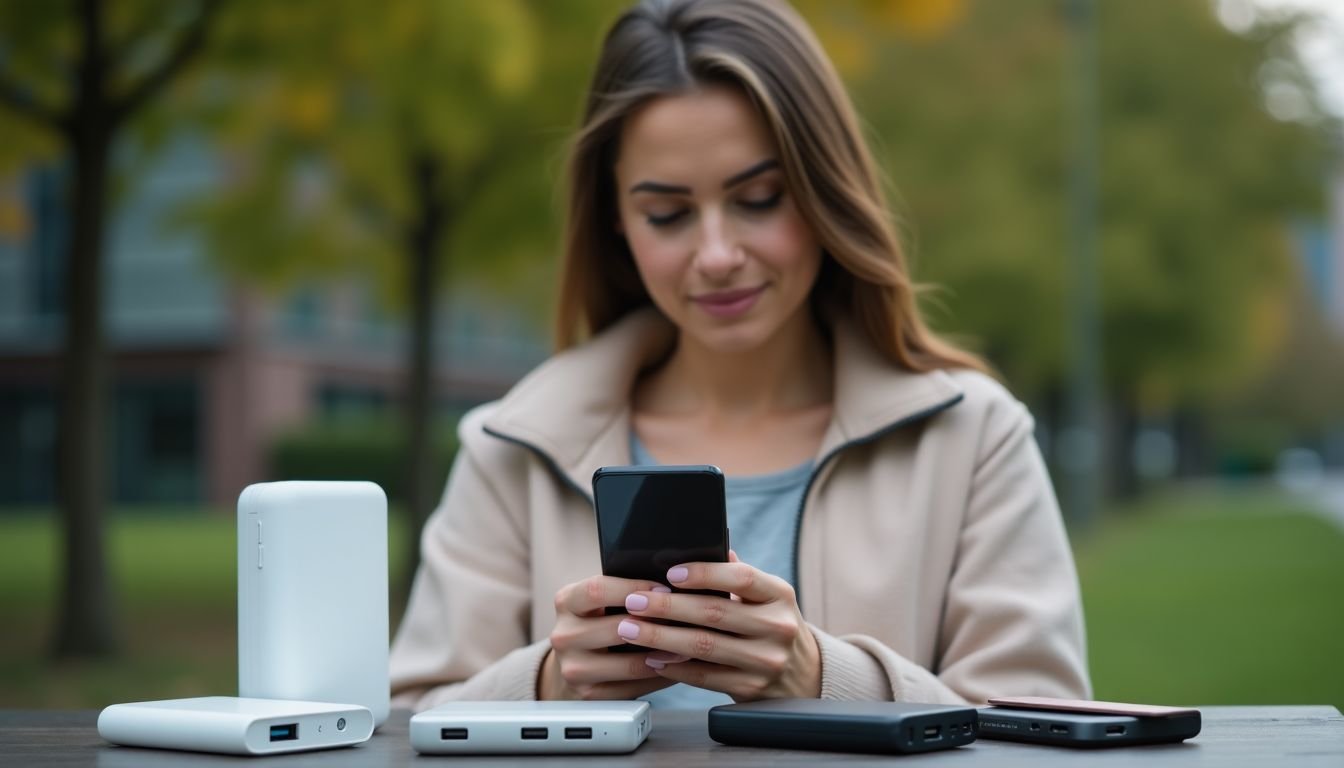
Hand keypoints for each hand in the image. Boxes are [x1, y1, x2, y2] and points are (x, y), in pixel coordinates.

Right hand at [539, 574, 679, 699]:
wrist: (572, 664)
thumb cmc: (596, 623)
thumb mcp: (597, 602)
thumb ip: (622, 592)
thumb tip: (669, 587)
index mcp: (566, 602)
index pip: (597, 590)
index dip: (634, 588)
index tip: (665, 590)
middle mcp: (564, 636)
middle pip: (616, 628)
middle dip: (656, 625)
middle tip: (686, 621)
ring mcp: (573, 669)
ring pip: (629, 664)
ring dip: (663, 656)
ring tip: (687, 647)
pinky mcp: (589, 695)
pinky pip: (633, 688)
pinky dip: (658, 678)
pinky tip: (674, 668)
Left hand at [615, 551, 820, 700]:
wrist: (803, 675)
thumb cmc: (770, 624)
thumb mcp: (766, 596)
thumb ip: (736, 574)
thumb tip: (701, 544)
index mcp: (779, 594)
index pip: (742, 577)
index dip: (705, 573)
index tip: (670, 573)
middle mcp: (777, 627)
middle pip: (715, 613)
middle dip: (668, 606)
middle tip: (634, 601)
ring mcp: (766, 660)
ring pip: (705, 646)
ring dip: (661, 637)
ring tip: (631, 629)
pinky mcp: (751, 688)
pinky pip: (705, 677)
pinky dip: (674, 667)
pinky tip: (651, 658)